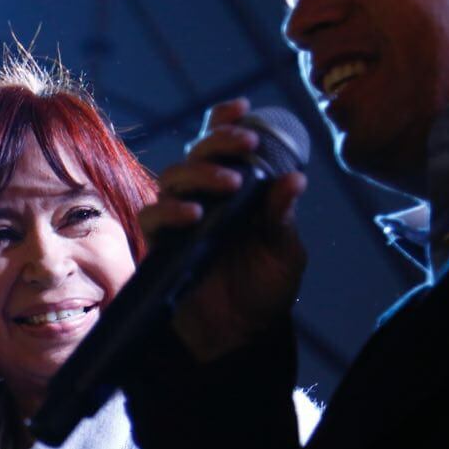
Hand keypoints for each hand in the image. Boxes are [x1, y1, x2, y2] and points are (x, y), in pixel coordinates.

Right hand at [140, 98, 306, 361]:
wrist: (238, 339)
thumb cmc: (262, 292)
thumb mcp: (283, 255)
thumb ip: (282, 218)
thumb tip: (294, 179)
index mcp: (234, 192)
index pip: (224, 148)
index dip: (226, 121)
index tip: (243, 109)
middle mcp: (203, 198)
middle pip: (196, 153)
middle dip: (218, 142)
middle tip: (244, 144)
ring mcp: (179, 220)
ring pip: (173, 178)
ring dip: (200, 172)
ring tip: (229, 183)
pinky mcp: (160, 244)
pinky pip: (154, 216)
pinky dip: (171, 209)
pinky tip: (194, 214)